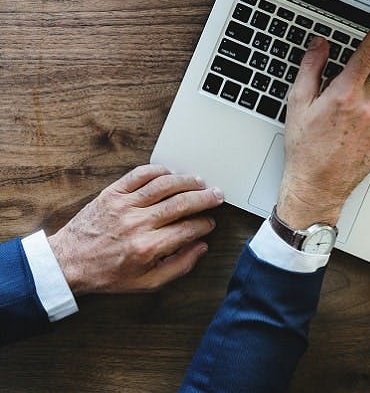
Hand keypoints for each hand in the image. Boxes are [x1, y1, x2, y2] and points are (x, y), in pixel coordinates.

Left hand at [47, 164, 222, 294]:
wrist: (69, 263)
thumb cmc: (107, 274)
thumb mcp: (146, 282)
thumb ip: (179, 267)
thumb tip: (200, 248)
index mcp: (148, 247)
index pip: (188, 229)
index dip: (205, 224)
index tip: (210, 223)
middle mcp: (138, 223)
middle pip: (182, 203)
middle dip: (205, 198)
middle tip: (217, 196)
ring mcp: (124, 205)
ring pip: (164, 185)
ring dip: (187, 181)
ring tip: (199, 182)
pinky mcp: (112, 193)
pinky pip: (140, 174)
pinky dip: (159, 170)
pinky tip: (170, 174)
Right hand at [278, 7, 369, 227]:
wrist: (317, 186)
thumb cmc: (304, 148)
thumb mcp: (298, 104)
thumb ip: (311, 68)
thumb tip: (320, 44)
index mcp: (343, 95)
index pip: (368, 53)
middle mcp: (366, 107)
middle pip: (367, 77)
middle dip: (351, 82)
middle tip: (331, 104)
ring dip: (358, 103)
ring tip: (337, 126)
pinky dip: (366, 120)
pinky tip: (348, 136)